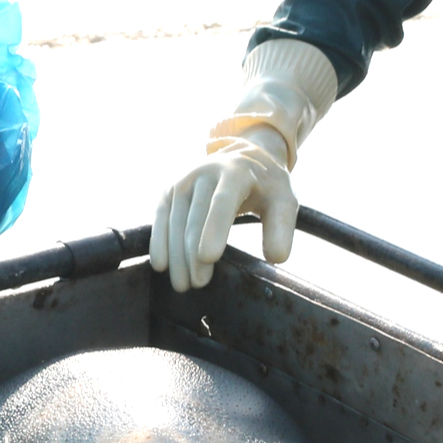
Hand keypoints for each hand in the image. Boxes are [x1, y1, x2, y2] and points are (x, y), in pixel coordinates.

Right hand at [149, 130, 297, 292]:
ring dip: (176, 255)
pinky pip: (160, 218)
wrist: (244, 157)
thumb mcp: (283, 201)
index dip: (214, 229)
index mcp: (235, 172)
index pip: (222, 202)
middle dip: (193, 254)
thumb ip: (282, 229)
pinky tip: (161, 265)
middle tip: (198, 284)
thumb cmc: (265, 186)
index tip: (209, 258)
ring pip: (174, 222)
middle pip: (195, 218)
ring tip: (183, 285)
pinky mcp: (169, 190)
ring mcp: (183, 180)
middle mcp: (204, 172)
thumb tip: (276, 258)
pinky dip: (159, 242)